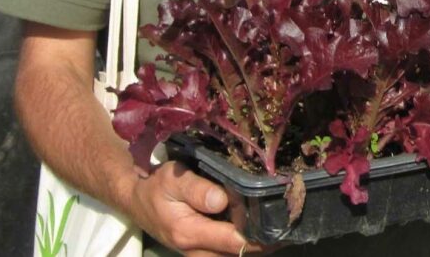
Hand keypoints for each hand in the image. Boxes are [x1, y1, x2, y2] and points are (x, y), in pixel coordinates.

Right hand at [129, 161, 271, 255]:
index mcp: (191, 233)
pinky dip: (249, 239)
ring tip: (282, 217)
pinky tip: (264, 221)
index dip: (262, 233)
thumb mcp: (173, 179)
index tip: (284, 217)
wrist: (139, 203)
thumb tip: (222, 200)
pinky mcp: (206, 252)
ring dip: (260, 239)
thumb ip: (197, 190)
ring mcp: (202, 255)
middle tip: (290, 214)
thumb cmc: (158, 188)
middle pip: (243, 251)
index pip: (235, 241)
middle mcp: (198, 252)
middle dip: (267, 236)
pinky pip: (233, 250)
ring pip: (240, 253)